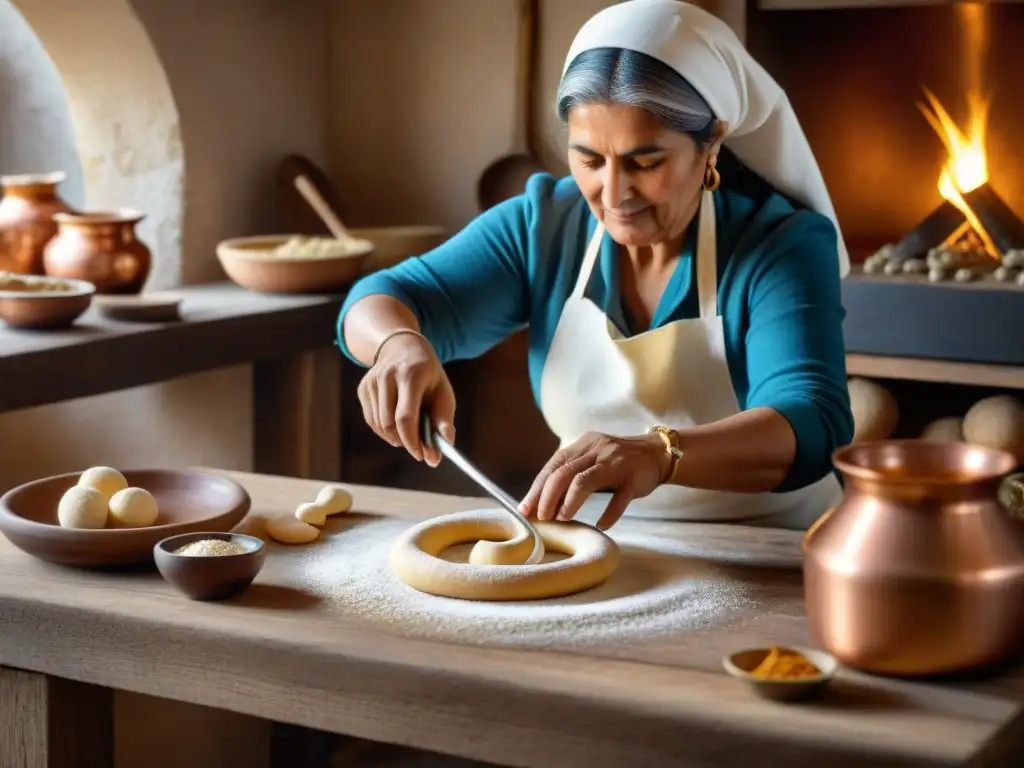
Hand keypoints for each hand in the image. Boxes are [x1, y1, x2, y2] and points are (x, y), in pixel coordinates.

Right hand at [357, 333, 455, 465]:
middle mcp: (387, 376)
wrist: (403, 347)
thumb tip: (437, 455)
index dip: (412, 441)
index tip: (422, 455)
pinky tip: (396, 423)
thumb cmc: (428, 375)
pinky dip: (384, 430)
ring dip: (395, 438)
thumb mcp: (443, 392)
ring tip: (410, 432)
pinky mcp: (363, 388)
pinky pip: (371, 420)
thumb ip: (443, 422)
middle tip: (418, 448)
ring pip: (379, 425)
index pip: (405, 417)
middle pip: (389, 424)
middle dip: (405, 442)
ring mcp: (372, 381)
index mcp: (411, 374)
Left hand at [519, 431, 670, 529]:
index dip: (537, 487)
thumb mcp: (592, 458)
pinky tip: (601, 525)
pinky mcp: (634, 479)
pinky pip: (620, 498)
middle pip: (564, 472)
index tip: (525, 509)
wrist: (658, 454)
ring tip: (561, 519)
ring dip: (569, 502)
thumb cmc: (617, 461)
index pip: (554, 465)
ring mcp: (617, 463)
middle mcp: (597, 450)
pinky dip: (609, 514)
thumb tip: (542, 501)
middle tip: (541, 518)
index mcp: (584, 444)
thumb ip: (571, 472)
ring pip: (585, 481)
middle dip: (548, 497)